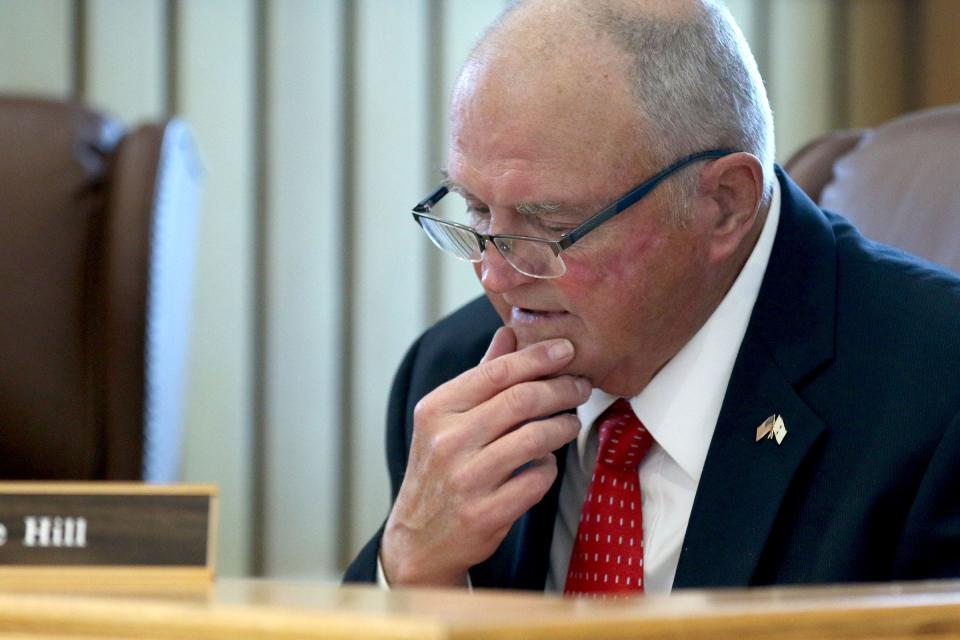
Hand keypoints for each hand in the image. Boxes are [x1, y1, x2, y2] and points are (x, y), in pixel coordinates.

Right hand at [380, 327, 589, 586]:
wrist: (418, 538)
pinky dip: (549, 466)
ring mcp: (466, 479)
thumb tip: (509, 331)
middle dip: (561, 388)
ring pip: (535, 438)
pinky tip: (546, 461)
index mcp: (436, 409)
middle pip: (521, 400)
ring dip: (563, 426)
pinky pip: (537, 478)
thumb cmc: (439, 468)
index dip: (538, 357)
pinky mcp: (486, 513)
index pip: (497, 372)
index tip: (567, 349)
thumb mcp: (446, 418)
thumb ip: (481, 375)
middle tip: (581, 385)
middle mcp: (447, 441)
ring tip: (570, 421)